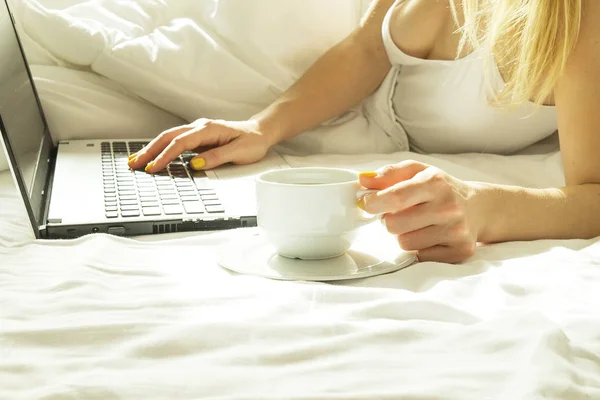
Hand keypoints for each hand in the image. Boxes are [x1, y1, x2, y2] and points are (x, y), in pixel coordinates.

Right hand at [127, 118, 272, 172]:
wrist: (261, 132)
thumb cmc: (253, 142)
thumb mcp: (239, 153)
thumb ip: (217, 158)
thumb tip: (195, 164)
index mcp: (208, 129)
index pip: (180, 143)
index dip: (165, 156)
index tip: (154, 168)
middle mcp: (200, 127)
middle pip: (168, 137)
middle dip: (149, 151)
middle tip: (133, 164)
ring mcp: (197, 131)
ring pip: (169, 137)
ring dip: (152, 149)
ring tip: (136, 161)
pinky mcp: (198, 137)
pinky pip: (175, 141)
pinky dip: (161, 148)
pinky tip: (153, 156)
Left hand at [359, 160, 481, 262]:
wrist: (478, 207)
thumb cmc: (441, 188)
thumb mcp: (417, 172)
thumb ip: (389, 174)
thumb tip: (363, 180)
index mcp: (436, 183)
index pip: (396, 197)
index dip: (374, 203)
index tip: (367, 203)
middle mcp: (448, 207)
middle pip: (394, 225)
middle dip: (389, 220)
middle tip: (398, 214)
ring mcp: (456, 231)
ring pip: (405, 243)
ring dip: (404, 235)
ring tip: (417, 225)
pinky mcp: (459, 251)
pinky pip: (420, 257)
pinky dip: (419, 248)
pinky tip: (430, 236)